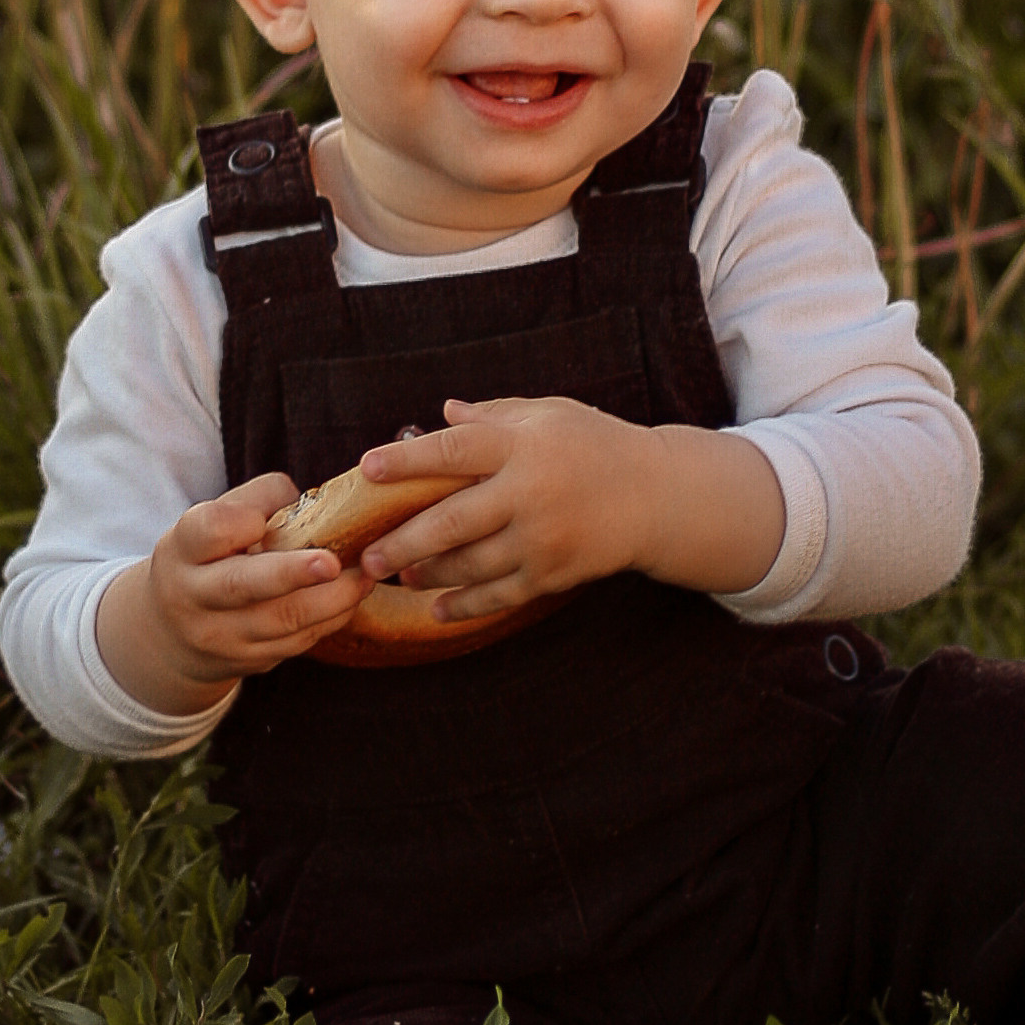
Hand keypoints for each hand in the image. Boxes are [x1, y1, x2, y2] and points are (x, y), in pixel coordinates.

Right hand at [94, 470, 370, 711]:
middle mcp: (195, 596)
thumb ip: (258, 501)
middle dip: (291, 575)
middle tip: (332, 563)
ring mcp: (222, 636)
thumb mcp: (212, 520)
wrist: (174, 635)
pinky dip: (331, 618)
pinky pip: (298, 641)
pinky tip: (352, 596)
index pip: (209, 530)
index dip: (239, 522)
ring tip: (364, 575)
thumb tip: (317, 502)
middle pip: (242, 586)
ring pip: (282, 621)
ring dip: (332, 599)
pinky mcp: (250, 661)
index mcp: (184, 549)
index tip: (260, 520)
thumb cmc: (207, 557)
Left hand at [353, 398, 783, 621]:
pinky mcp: (553, 573)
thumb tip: (441, 415)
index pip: (454, 450)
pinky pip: (498, 596)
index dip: (408, 459)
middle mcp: (530, 492)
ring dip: (427, 574)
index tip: (369, 467)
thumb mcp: (549, 415)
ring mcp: (542, 538)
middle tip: (366, 555)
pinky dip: (464, 605)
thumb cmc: (595, 445)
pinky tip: (438, 609)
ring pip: (469, 565)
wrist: (657, 496)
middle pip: (451, 521)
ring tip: (399, 575)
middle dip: (402, 542)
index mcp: (523, 445)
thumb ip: (494, 415)